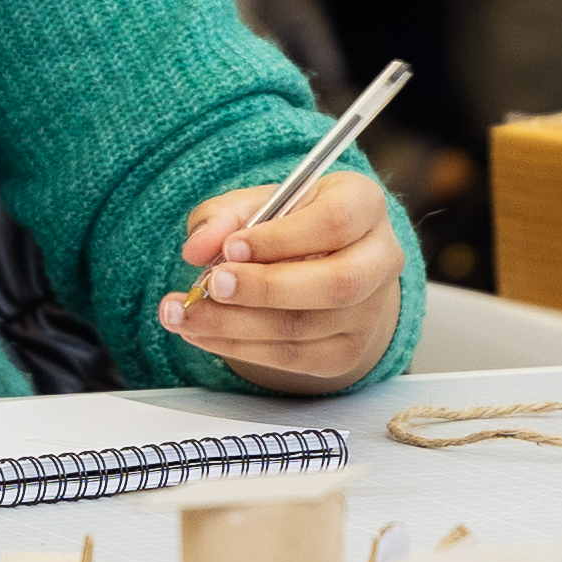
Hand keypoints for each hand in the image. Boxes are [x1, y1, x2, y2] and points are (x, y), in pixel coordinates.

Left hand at [161, 166, 400, 389]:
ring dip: (234, 325)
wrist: (322, 266)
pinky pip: (290, 357)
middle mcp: (379, 260)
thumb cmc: (289, 225)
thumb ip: (224, 218)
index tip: (231, 247)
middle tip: (209, 285)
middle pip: (335, 284)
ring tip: (182, 314)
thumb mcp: (258, 204)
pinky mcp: (345, 352)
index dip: (280, 239)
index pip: (335, 223)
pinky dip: (237, 347)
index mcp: (364, 205)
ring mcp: (368, 313)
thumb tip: (197, 248)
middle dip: (264, 288)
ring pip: (305, 328)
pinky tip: (200, 333)